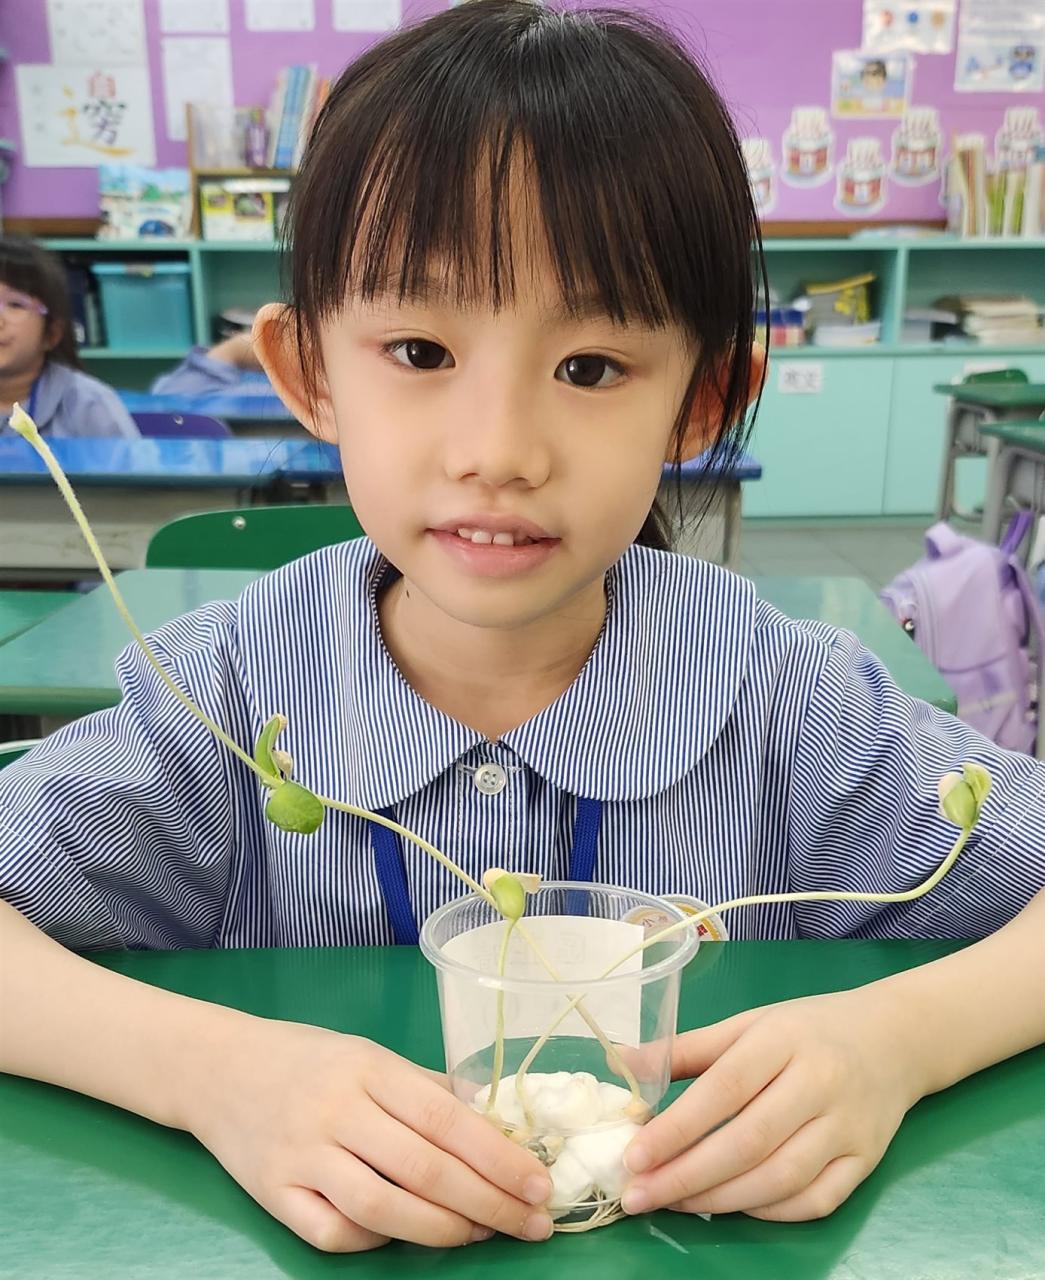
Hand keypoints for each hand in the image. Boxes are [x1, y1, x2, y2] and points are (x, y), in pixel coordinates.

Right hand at [185, 1015, 553, 1250]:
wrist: (218, 1068)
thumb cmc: (307, 1059)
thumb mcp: (369, 1054)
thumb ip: (425, 1087)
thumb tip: (494, 1119)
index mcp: (369, 1068)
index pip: (445, 1118)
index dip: (498, 1156)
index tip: (539, 1184)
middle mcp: (337, 1110)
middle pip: (423, 1167)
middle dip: (487, 1201)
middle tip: (532, 1224)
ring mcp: (301, 1155)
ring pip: (382, 1206)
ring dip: (440, 1229)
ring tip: (480, 1235)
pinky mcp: (272, 1193)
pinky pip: (331, 1232)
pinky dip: (373, 1240)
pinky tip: (402, 1236)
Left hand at [620, 988, 924, 1221]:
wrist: (893, 1038)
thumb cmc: (807, 1029)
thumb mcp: (748, 1023)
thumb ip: (687, 1049)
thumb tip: (622, 1064)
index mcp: (781, 1040)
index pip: (723, 1089)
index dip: (676, 1127)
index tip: (634, 1155)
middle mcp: (818, 1083)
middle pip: (748, 1142)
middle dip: (686, 1176)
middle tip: (638, 1195)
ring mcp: (847, 1127)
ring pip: (779, 1178)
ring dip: (720, 1200)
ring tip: (673, 1203)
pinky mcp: (867, 1161)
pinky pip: (815, 1201)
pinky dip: (770, 1211)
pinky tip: (732, 1206)